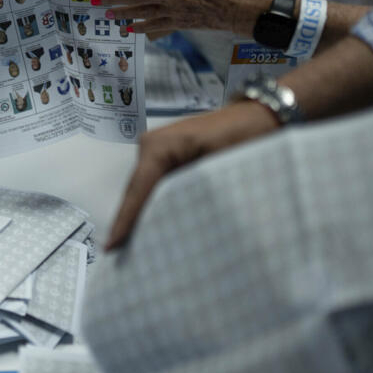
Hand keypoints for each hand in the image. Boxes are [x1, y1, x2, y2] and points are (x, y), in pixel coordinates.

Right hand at [106, 101, 279, 249]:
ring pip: (143, 189)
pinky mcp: (167, 156)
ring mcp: (157, 150)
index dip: (125, 219)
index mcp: (159, 147)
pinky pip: (154, 184)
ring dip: (141, 213)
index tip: (111, 246)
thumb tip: (176, 228)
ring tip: (132, 246)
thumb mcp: (220, 169)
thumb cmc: (244, 138)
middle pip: (136, 191)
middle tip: (120, 255)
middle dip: (129, 220)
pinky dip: (154, 203)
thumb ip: (193, 196)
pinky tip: (152, 224)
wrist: (261, 117)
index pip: (137, 190)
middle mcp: (150, 146)